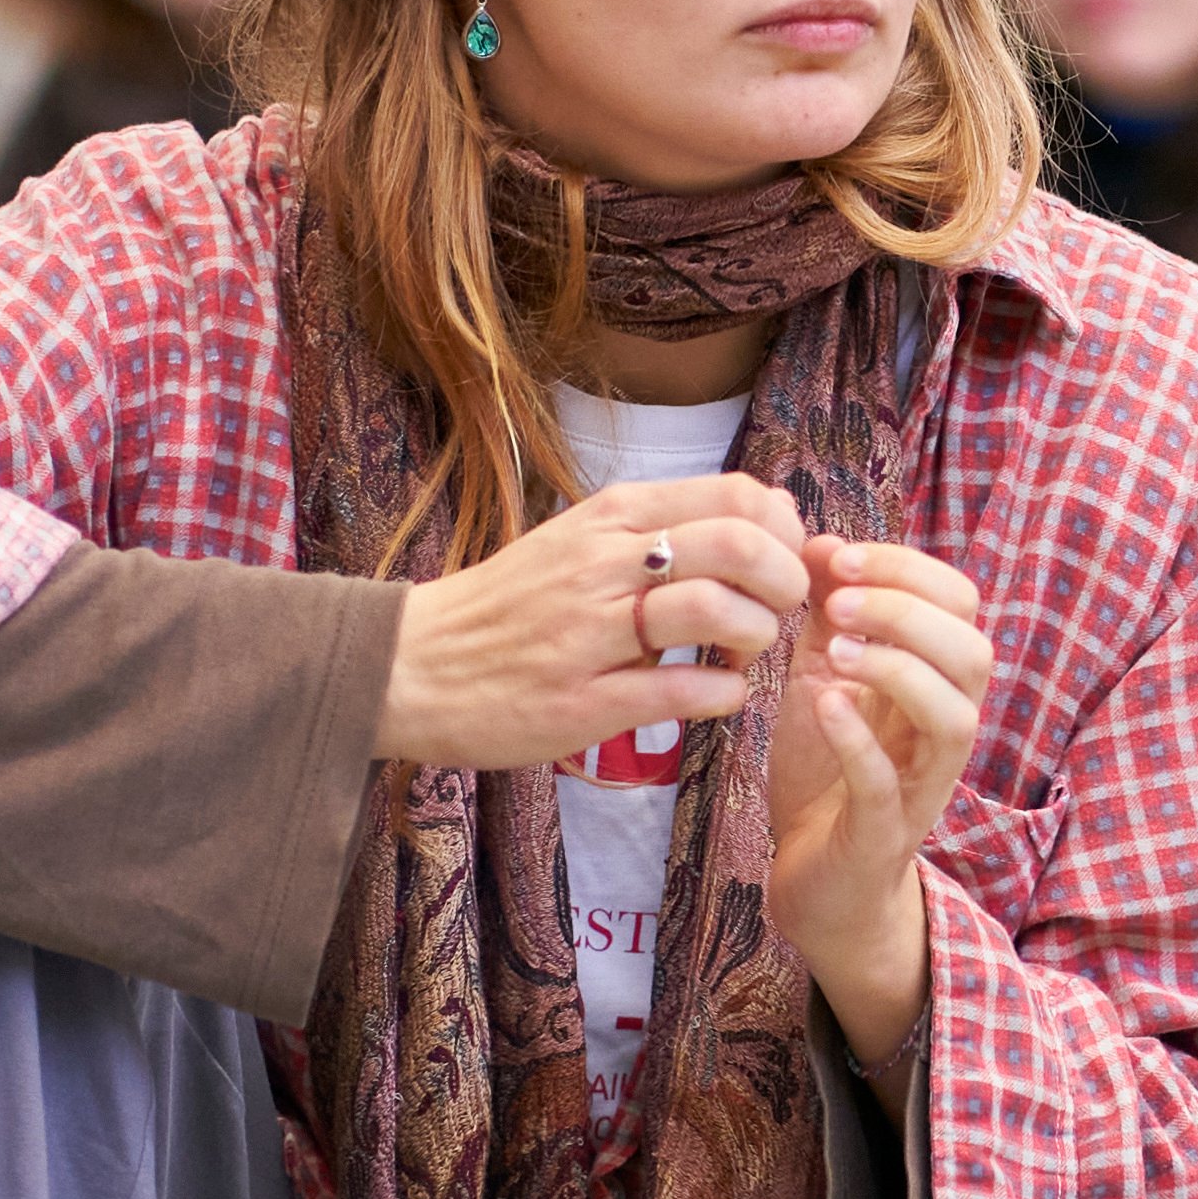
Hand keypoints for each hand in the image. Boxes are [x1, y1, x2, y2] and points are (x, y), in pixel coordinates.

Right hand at [379, 475, 810, 773]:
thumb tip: (766, 514)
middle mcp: (603, 564)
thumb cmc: (511, 605)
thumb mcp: (582, 541)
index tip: (783, 564)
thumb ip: (663, 527)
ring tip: (741, 655)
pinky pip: (681, 691)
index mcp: (610, 517)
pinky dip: (723, 695)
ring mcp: (590, 634)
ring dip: (755, 638)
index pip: (736, 496)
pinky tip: (717, 695)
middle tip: (779, 613)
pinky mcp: (581, 702)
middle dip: (785, 583)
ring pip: (714, 611)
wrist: (412, 665)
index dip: (785, 532)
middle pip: (738, 546)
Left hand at [766, 535, 991, 1081]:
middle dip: (908, 610)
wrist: (815, 879)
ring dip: (898, 668)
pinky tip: (824, 705)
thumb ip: (829, 617)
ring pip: (955, 716)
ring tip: (836, 650)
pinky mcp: (885, 831)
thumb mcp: (823, 679)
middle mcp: (943, 730)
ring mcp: (921, 784)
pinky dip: (859, 738)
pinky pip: (888, 783)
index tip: (833, 552)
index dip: (906, 566)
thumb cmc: (828, 774)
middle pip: (974, 652)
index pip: (958, 604)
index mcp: (935, 683)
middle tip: (840, 597)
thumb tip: (817, 539)